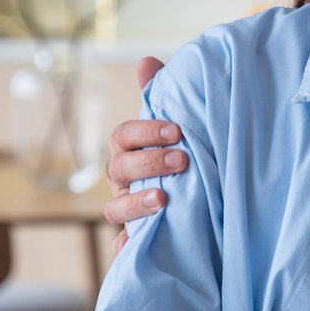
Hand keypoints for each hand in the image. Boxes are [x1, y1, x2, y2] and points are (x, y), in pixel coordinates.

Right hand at [104, 56, 183, 251]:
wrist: (195, 203)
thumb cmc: (178, 158)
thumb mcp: (173, 130)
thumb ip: (159, 96)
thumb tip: (147, 62)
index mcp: (128, 152)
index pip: (123, 137)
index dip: (145, 132)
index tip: (176, 130)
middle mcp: (121, 181)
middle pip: (118, 170)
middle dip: (148, 163)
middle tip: (182, 160)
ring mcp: (125, 211)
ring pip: (114, 209)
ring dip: (136, 204)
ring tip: (163, 200)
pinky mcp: (135, 241)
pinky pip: (123, 248)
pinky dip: (126, 248)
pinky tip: (136, 247)